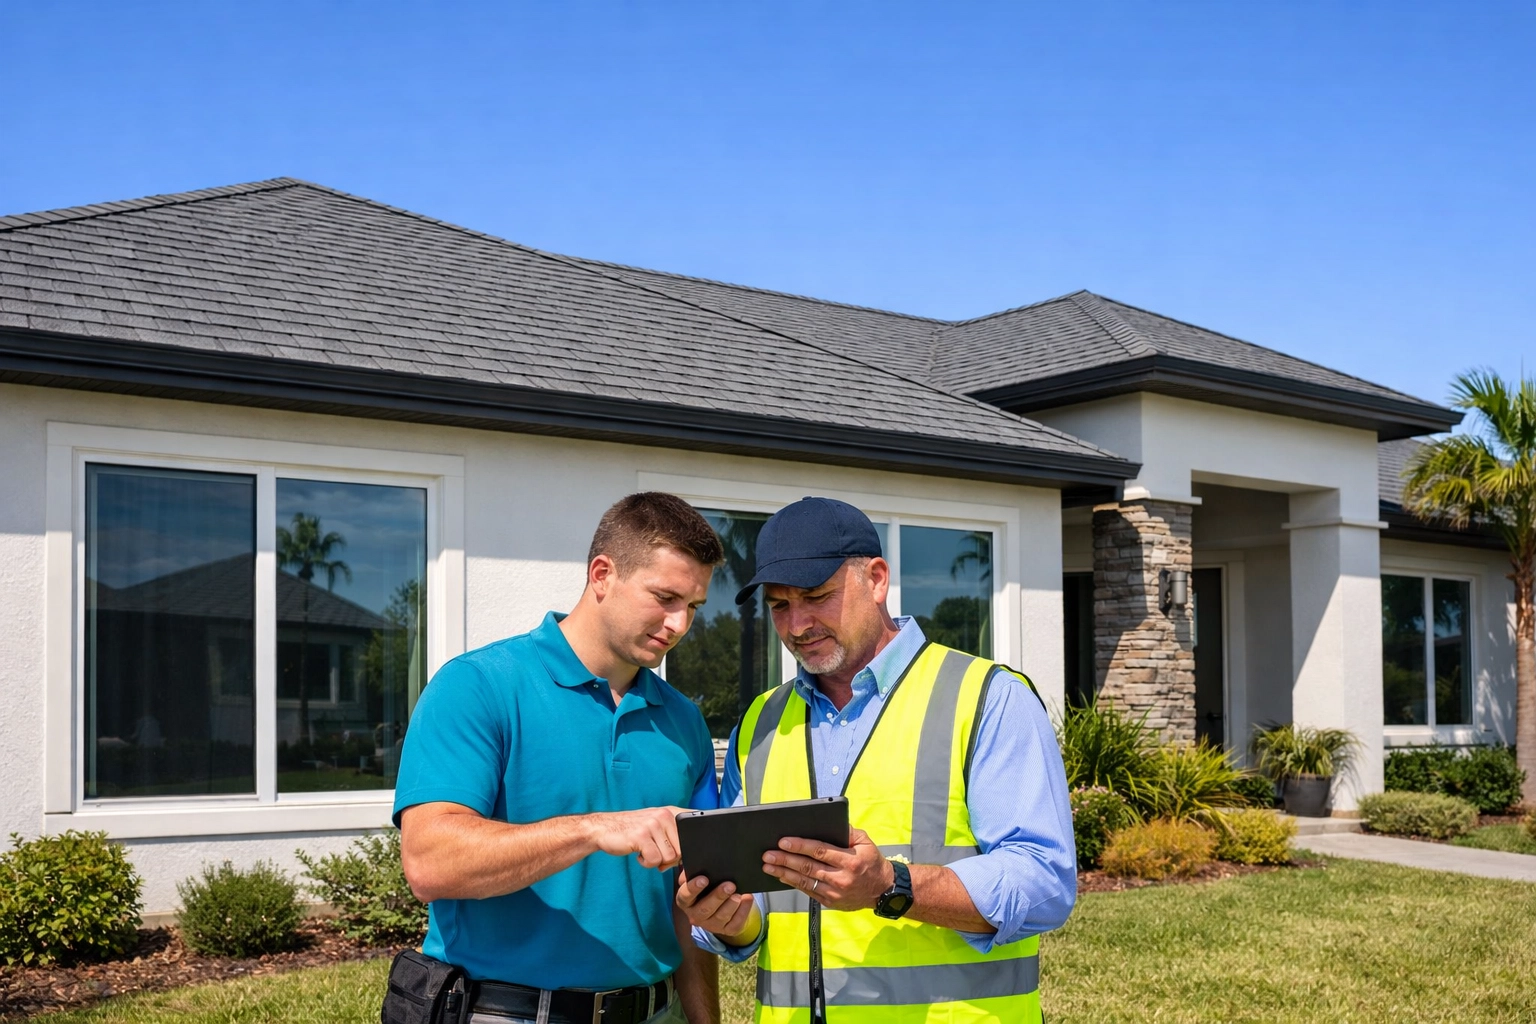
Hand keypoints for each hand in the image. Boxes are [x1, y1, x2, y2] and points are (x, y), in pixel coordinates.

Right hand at [589, 807, 685, 869]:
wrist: (604, 828)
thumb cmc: (633, 831)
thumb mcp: (656, 825)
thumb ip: (674, 834)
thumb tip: (691, 854)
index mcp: (671, 812)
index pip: (694, 826)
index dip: (692, 844)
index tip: (685, 852)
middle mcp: (664, 815)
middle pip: (682, 849)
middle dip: (670, 859)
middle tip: (656, 855)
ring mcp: (652, 825)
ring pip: (670, 857)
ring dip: (657, 861)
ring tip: (646, 852)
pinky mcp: (641, 836)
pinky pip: (655, 860)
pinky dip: (646, 863)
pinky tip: (638, 855)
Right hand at [675, 871, 758, 942]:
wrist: (722, 903)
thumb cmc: (708, 886)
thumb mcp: (699, 877)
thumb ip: (695, 870)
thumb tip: (699, 863)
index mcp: (686, 901)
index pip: (685, 896)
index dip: (693, 888)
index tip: (704, 879)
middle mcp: (696, 915)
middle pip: (704, 909)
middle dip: (717, 896)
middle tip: (729, 885)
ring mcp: (711, 925)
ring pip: (721, 917)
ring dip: (731, 905)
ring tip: (738, 894)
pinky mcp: (727, 930)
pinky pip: (735, 924)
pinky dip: (743, 911)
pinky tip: (747, 899)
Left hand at [762, 827, 894, 911]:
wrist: (883, 890)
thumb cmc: (872, 862)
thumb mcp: (865, 842)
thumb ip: (847, 832)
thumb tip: (829, 822)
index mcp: (850, 861)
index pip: (819, 851)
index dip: (800, 846)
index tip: (783, 841)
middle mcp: (841, 878)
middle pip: (808, 867)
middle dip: (785, 860)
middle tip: (768, 854)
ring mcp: (835, 893)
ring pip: (805, 882)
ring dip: (784, 873)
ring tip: (768, 867)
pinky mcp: (830, 902)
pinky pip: (808, 891)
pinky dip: (793, 883)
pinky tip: (782, 876)